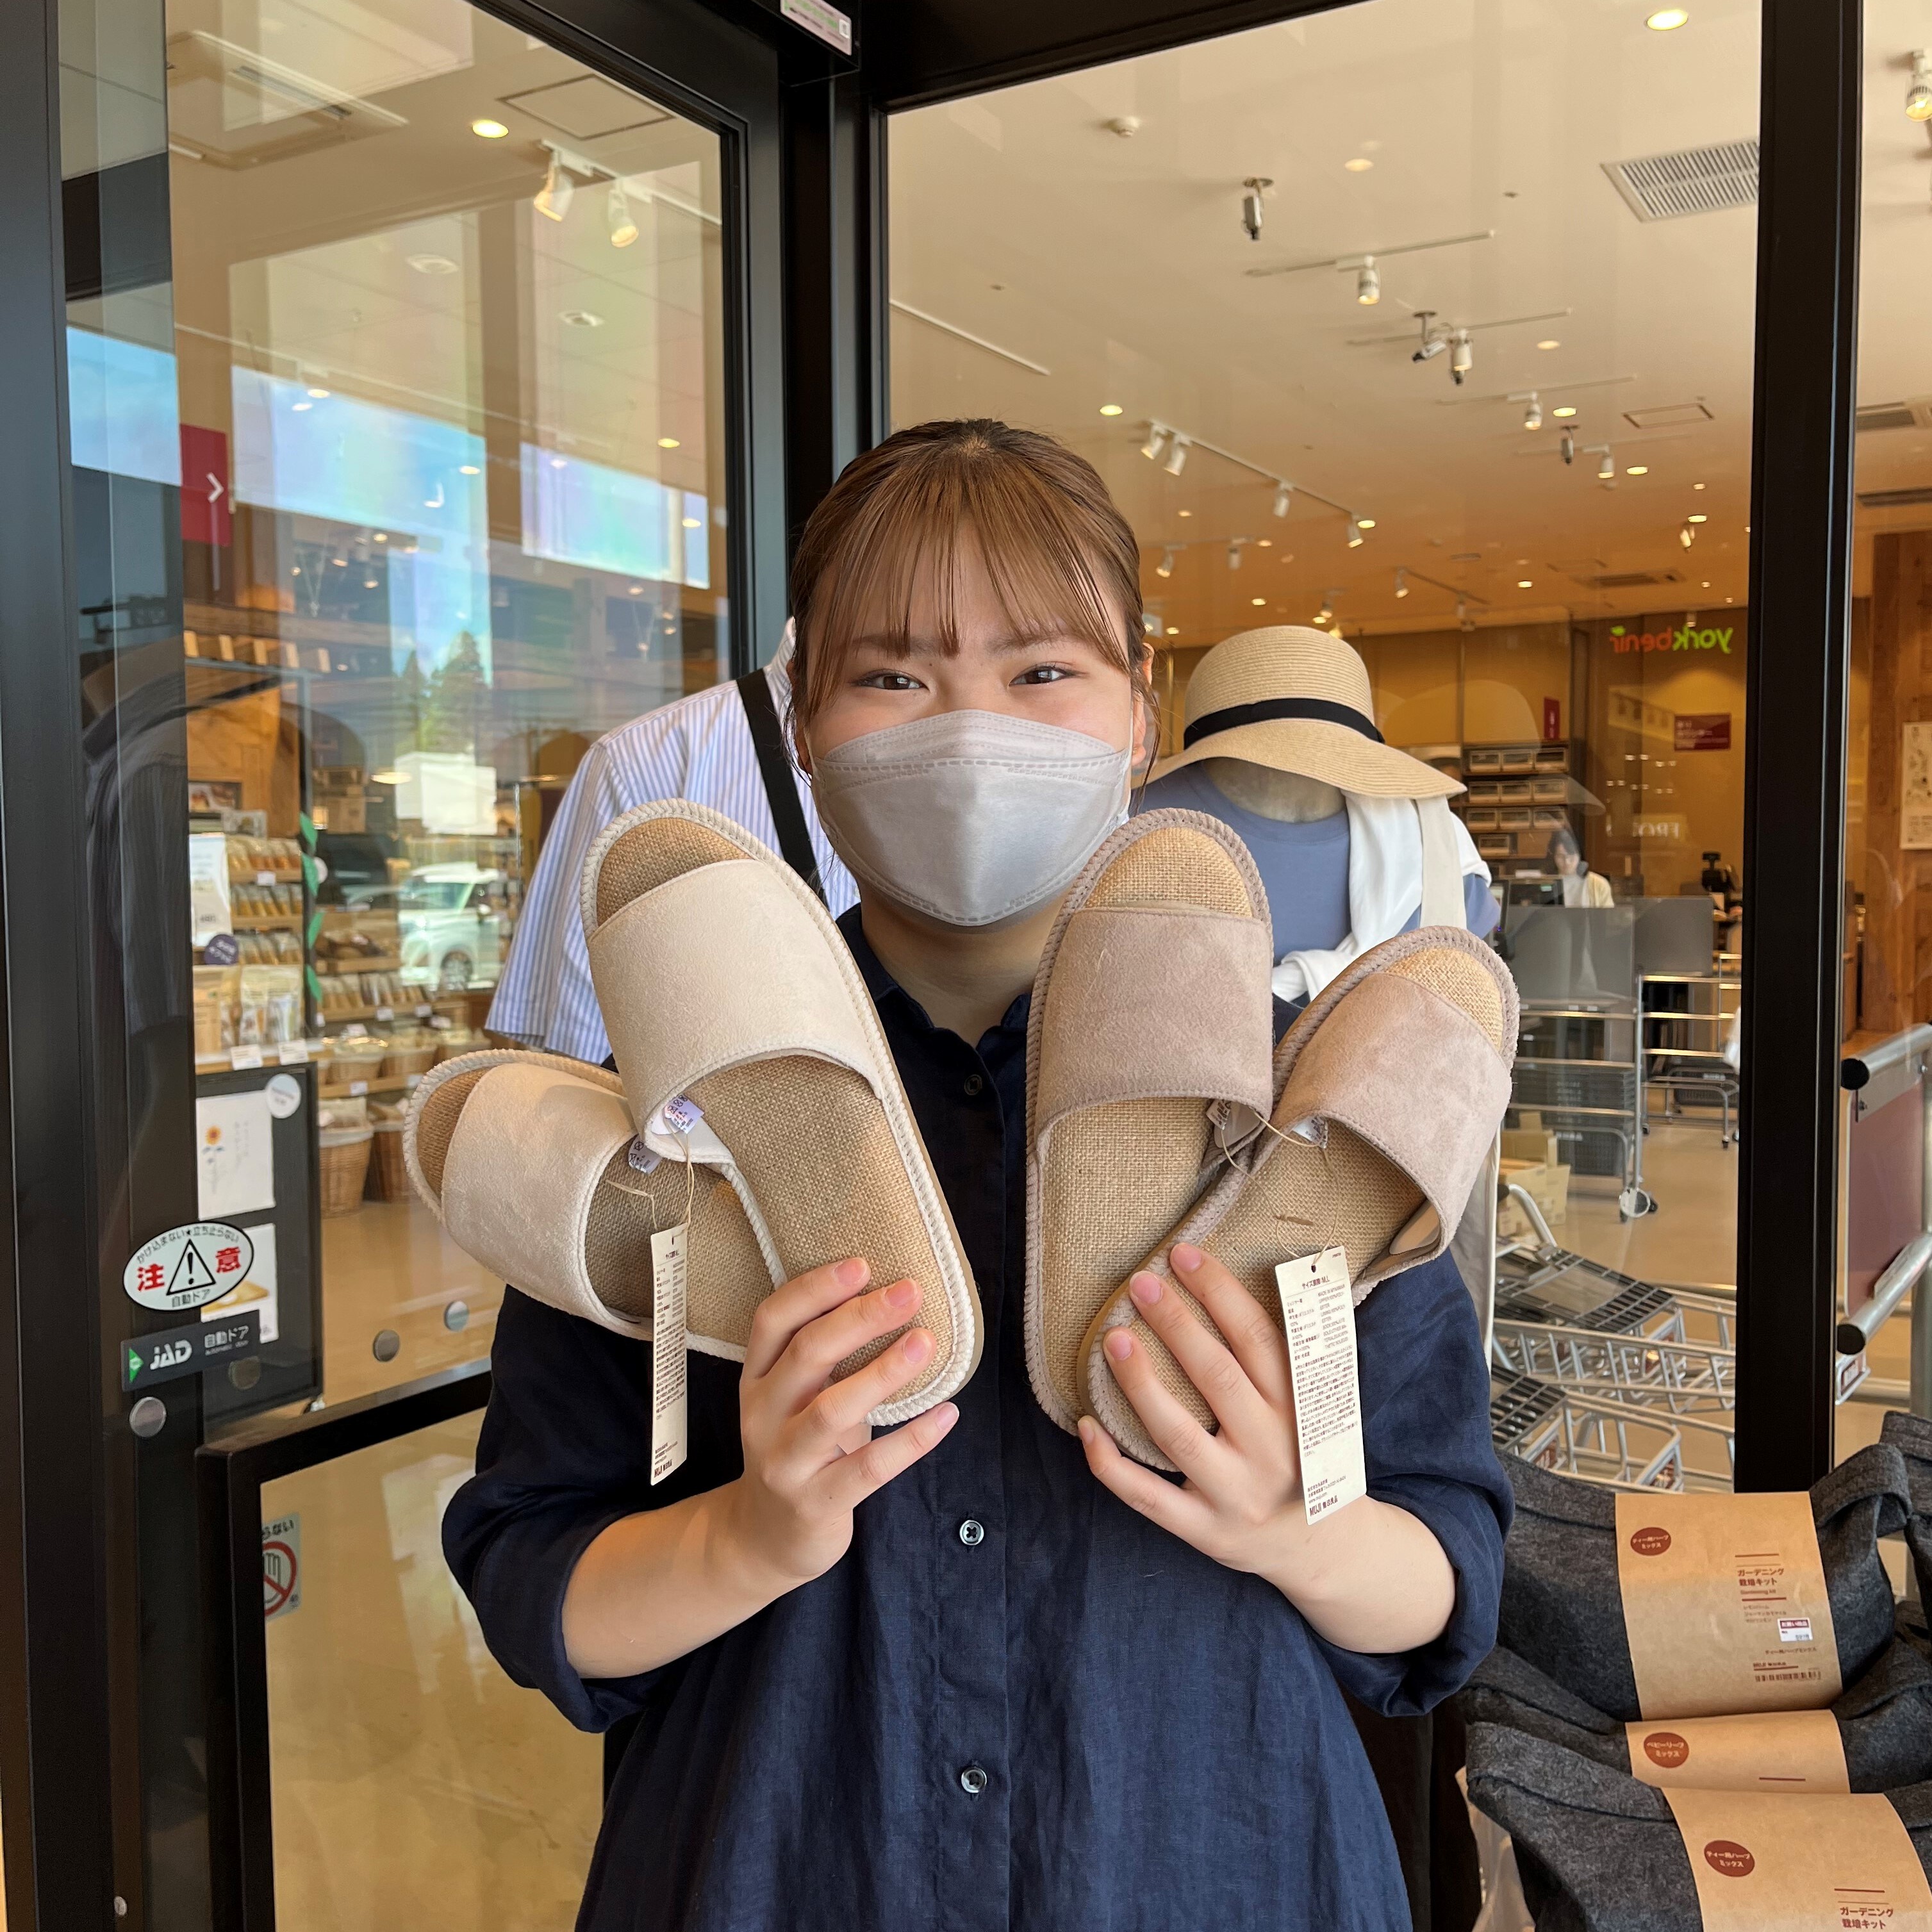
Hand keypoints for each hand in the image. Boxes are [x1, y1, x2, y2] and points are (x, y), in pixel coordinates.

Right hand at [718, 1257, 958, 1592]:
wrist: (764, 1539)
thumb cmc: (799, 1449)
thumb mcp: (795, 1398)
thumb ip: (823, 1356)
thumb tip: (891, 1297)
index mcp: (757, 1379)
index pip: (772, 1321)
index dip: (814, 1289)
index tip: (861, 1264)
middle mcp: (763, 1416)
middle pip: (805, 1355)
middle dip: (859, 1318)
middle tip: (909, 1292)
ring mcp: (786, 1463)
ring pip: (831, 1411)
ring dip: (883, 1373)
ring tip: (926, 1341)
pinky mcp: (816, 1504)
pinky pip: (868, 1470)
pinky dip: (910, 1441)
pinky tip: (947, 1415)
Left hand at [1080, 1245, 1457, 1652]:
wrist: (1321, 1547)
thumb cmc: (1305, 1454)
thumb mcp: (1318, 1406)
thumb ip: (1288, 1355)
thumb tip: (1246, 1280)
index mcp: (1301, 1411)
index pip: (1258, 1339)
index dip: (1220, 1293)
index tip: (1182, 1255)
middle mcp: (1271, 1451)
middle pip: (1217, 1379)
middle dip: (1175, 1325)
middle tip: (1139, 1283)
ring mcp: (1235, 1495)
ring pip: (1177, 1436)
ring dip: (1140, 1385)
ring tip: (1112, 1339)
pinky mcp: (1204, 1531)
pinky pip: (1149, 1498)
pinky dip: (1111, 1464)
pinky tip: (1086, 1426)